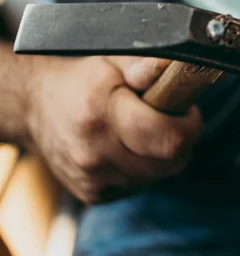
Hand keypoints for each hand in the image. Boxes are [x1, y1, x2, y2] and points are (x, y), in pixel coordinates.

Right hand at [22, 56, 201, 203]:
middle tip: (170, 117)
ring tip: (145, 129)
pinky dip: (145, 168)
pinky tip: (129, 146)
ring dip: (162, 155)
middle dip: (181, 140)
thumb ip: (146, 66)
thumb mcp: (112, 61)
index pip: (168, 138)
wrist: (34, 106)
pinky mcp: (93, 195)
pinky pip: (140, 184)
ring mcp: (92, 179)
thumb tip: (173, 67)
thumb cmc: (82, 80)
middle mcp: (95, 153)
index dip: (189, 125)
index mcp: (101, 115)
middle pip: (170, 162)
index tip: (187, 111)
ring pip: (158, 175)